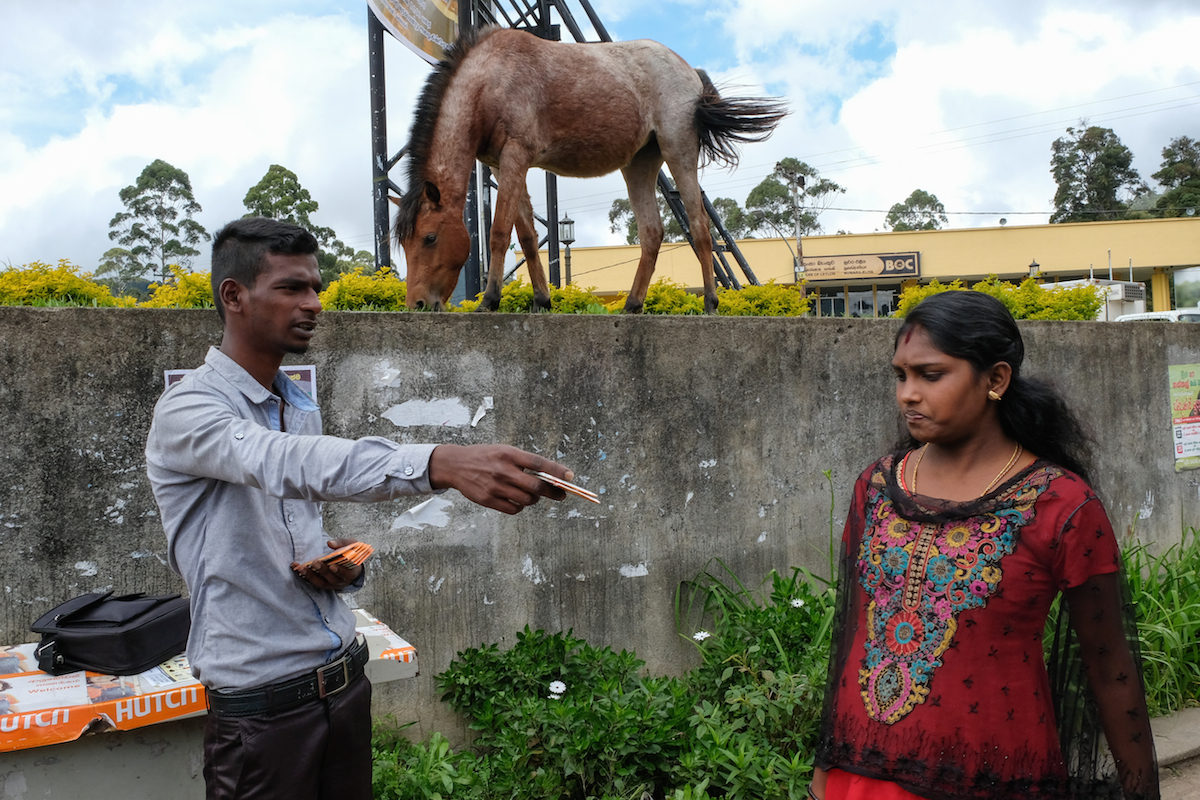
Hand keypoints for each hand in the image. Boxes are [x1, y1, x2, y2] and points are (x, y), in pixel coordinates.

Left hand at [291, 538, 364, 589]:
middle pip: (332, 579)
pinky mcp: (323, 584)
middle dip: (323, 571)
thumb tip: (330, 543)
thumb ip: (342, 543)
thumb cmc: (351, 553)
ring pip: (321, 583)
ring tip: (301, 568)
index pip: (346, 573)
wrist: (350, 564)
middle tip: (315, 563)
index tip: (332, 566)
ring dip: (310, 576)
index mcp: (352, 572)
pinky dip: (305, 576)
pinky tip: (297, 568)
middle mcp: (342, 581)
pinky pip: (313, 582)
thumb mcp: (352, 545)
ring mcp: (332, 584)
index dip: (340, 571)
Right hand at [428, 444, 572, 514]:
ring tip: (533, 495)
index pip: (538, 463)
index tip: (571, 477)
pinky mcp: (488, 500)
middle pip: (536, 486)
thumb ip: (524, 462)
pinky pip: (514, 509)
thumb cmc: (485, 457)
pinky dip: (521, 506)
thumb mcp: (504, 451)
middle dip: (553, 492)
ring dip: (535, 500)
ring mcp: (495, 487)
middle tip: (561, 495)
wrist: (455, 465)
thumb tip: (550, 475)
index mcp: (509, 454)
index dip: (557, 471)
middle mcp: (503, 470)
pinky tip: (518, 501)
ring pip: (527, 500)